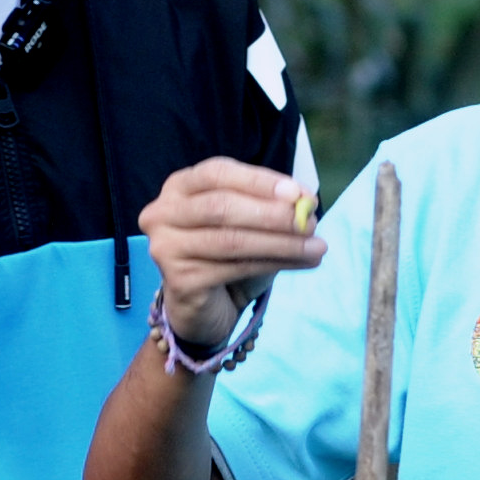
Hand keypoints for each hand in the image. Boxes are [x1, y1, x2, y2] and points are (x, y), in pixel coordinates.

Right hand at [141, 159, 324, 348]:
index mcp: (179, 186)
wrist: (206, 306)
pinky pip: (234, 268)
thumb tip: (306, 200)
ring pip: (231, 240)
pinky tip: (303, 263)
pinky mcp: (178, 280)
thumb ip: (271, 205)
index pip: (218, 173)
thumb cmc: (228, 254)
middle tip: (310, 223)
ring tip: (317, 247)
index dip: (260, 181)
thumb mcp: (248, 221)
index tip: (298, 193)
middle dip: (272, 214)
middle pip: (221, 206)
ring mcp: (165, 247)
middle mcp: (162, 213)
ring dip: (282, 243)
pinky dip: (275, 264)